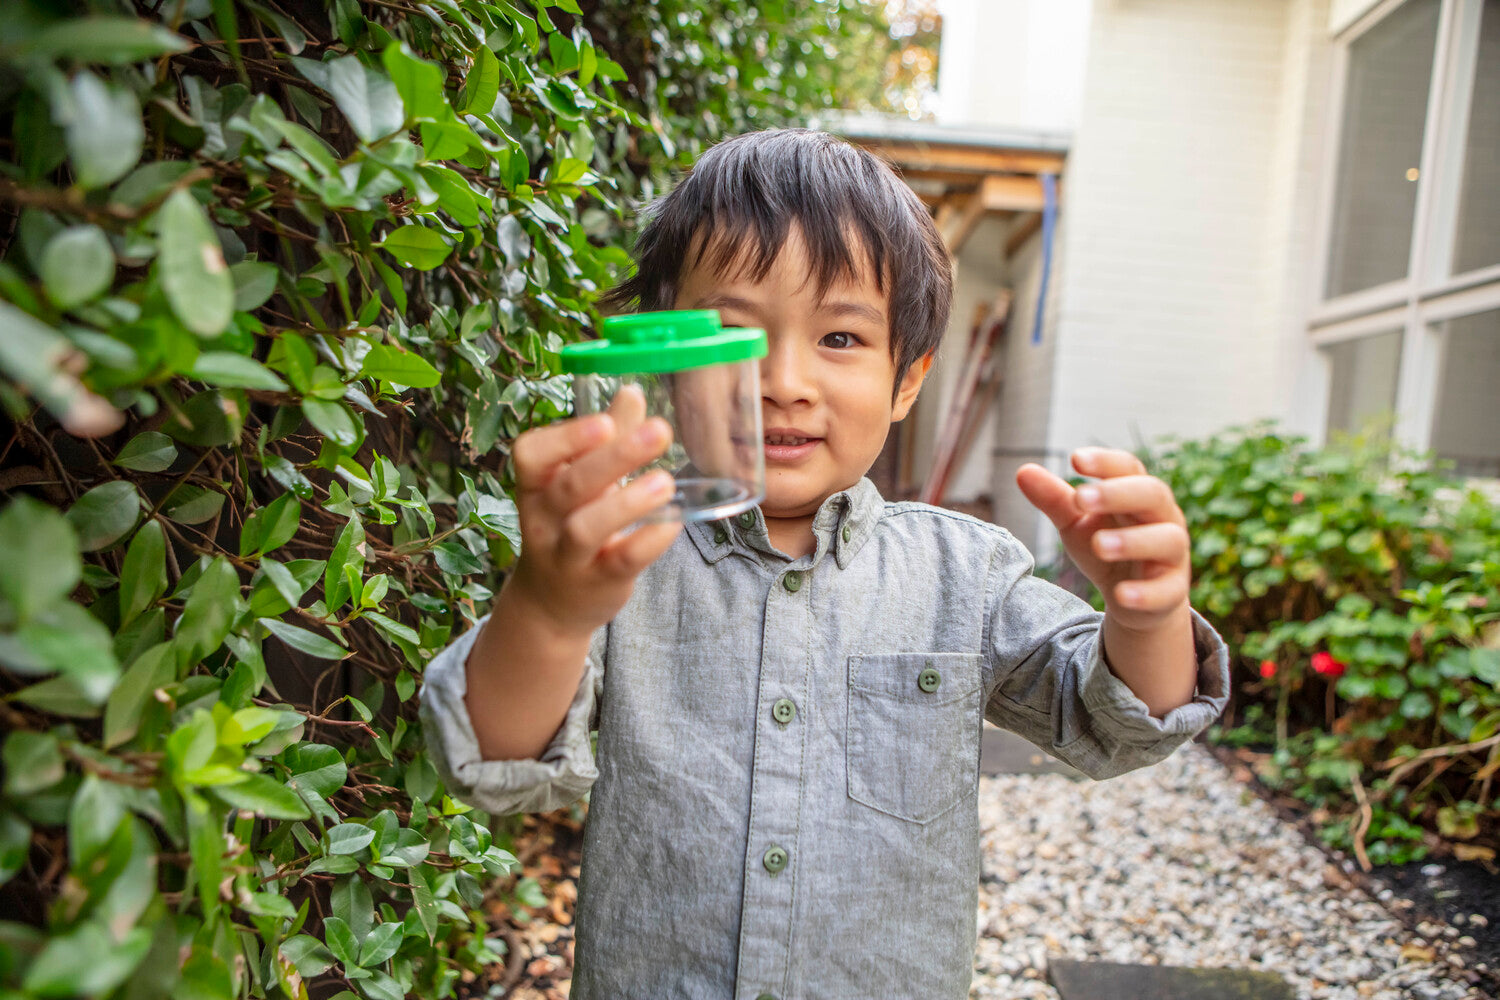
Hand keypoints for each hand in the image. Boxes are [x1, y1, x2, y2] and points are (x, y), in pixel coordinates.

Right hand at [505, 385, 681, 637]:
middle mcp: (543, 519)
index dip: (566, 437)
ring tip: (665, 481)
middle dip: (614, 457)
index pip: (531, 454)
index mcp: (536, 485)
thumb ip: (606, 440)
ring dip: (627, 502)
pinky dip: (647, 541)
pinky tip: (672, 523)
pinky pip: (620, 561)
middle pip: (570, 485)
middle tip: (660, 432)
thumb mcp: (579, 482)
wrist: (551, 603)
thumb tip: (631, 392)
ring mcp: (566, 555)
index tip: (606, 421)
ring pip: (586, 527)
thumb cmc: (570, 526)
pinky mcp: (597, 582)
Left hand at [1015, 448, 1189, 630]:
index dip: (1106, 462)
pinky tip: (1120, 594)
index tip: (1075, 459)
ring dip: (1133, 541)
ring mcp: (1172, 555)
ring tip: (1099, 545)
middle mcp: (1163, 518)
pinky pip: (1166, 590)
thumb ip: (1054, 499)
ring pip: (1167, 540)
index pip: (1129, 468)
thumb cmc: (1105, 547)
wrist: (1132, 598)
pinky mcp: (1172, 591)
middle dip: (1118, 494)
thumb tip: (1023, 471)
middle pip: (1153, 495)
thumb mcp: (1076, 523)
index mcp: (1138, 494)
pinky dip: (1145, 592)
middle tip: (1081, 498)